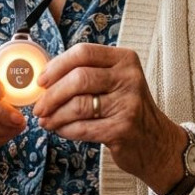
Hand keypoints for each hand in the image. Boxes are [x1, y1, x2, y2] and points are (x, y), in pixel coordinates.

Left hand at [33, 44, 187, 194]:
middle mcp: (129, 78)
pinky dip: (66, 130)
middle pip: (78, 78)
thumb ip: (88, 74)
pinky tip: (60, 130)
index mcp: (125, 59)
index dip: (57, 66)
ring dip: (55, 115)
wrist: (156, 142)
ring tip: (45, 121)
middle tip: (38, 107)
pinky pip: (83, 128)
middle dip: (51, 95)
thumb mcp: (116, 81)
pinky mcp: (122, 129)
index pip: (83, 52)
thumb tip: (45, 79)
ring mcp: (128, 104)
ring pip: (78, 105)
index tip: (41, 80)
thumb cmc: (127, 109)